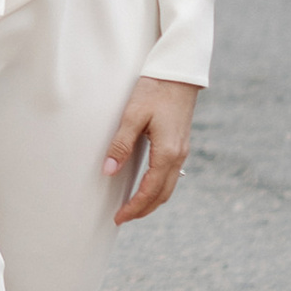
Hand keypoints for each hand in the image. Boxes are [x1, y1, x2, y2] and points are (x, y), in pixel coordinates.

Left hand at [103, 78, 196, 225]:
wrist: (178, 72)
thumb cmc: (155, 90)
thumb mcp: (133, 115)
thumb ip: (120, 144)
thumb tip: (108, 171)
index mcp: (167, 152)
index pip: (150, 191)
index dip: (134, 207)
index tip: (119, 217)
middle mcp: (178, 155)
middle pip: (162, 195)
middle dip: (143, 210)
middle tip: (123, 217)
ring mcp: (182, 151)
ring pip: (169, 186)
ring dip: (152, 200)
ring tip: (133, 207)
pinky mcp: (180, 144)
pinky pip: (171, 175)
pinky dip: (159, 188)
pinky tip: (146, 186)